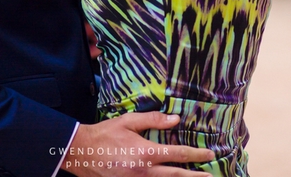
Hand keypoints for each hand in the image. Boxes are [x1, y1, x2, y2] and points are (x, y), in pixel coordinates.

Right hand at [63, 113, 215, 176]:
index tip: (210, 154)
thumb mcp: (129, 122)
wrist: (80, 152)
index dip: (196, 154)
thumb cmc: (106, 134)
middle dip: (195, 176)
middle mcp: (144, 171)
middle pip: (176, 175)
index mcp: (146, 153)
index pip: (178, 154)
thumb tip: (176, 119)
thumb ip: (153, 120)